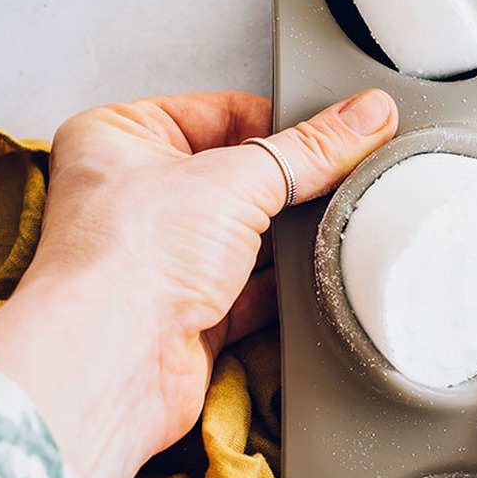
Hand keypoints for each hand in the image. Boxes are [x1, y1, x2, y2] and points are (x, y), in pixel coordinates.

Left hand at [0, 88, 397, 477]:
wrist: (114, 365)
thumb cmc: (126, 260)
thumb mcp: (237, 178)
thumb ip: (310, 148)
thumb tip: (362, 116)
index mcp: (119, 137)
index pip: (220, 112)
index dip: (278, 123)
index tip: (332, 130)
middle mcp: (131, 197)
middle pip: (238, 176)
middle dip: (284, 186)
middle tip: (333, 179)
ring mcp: (160, 260)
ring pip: (247, 236)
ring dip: (284, 239)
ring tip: (319, 229)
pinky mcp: (187, 315)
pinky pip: (251, 291)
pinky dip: (283, 287)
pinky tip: (310, 275)